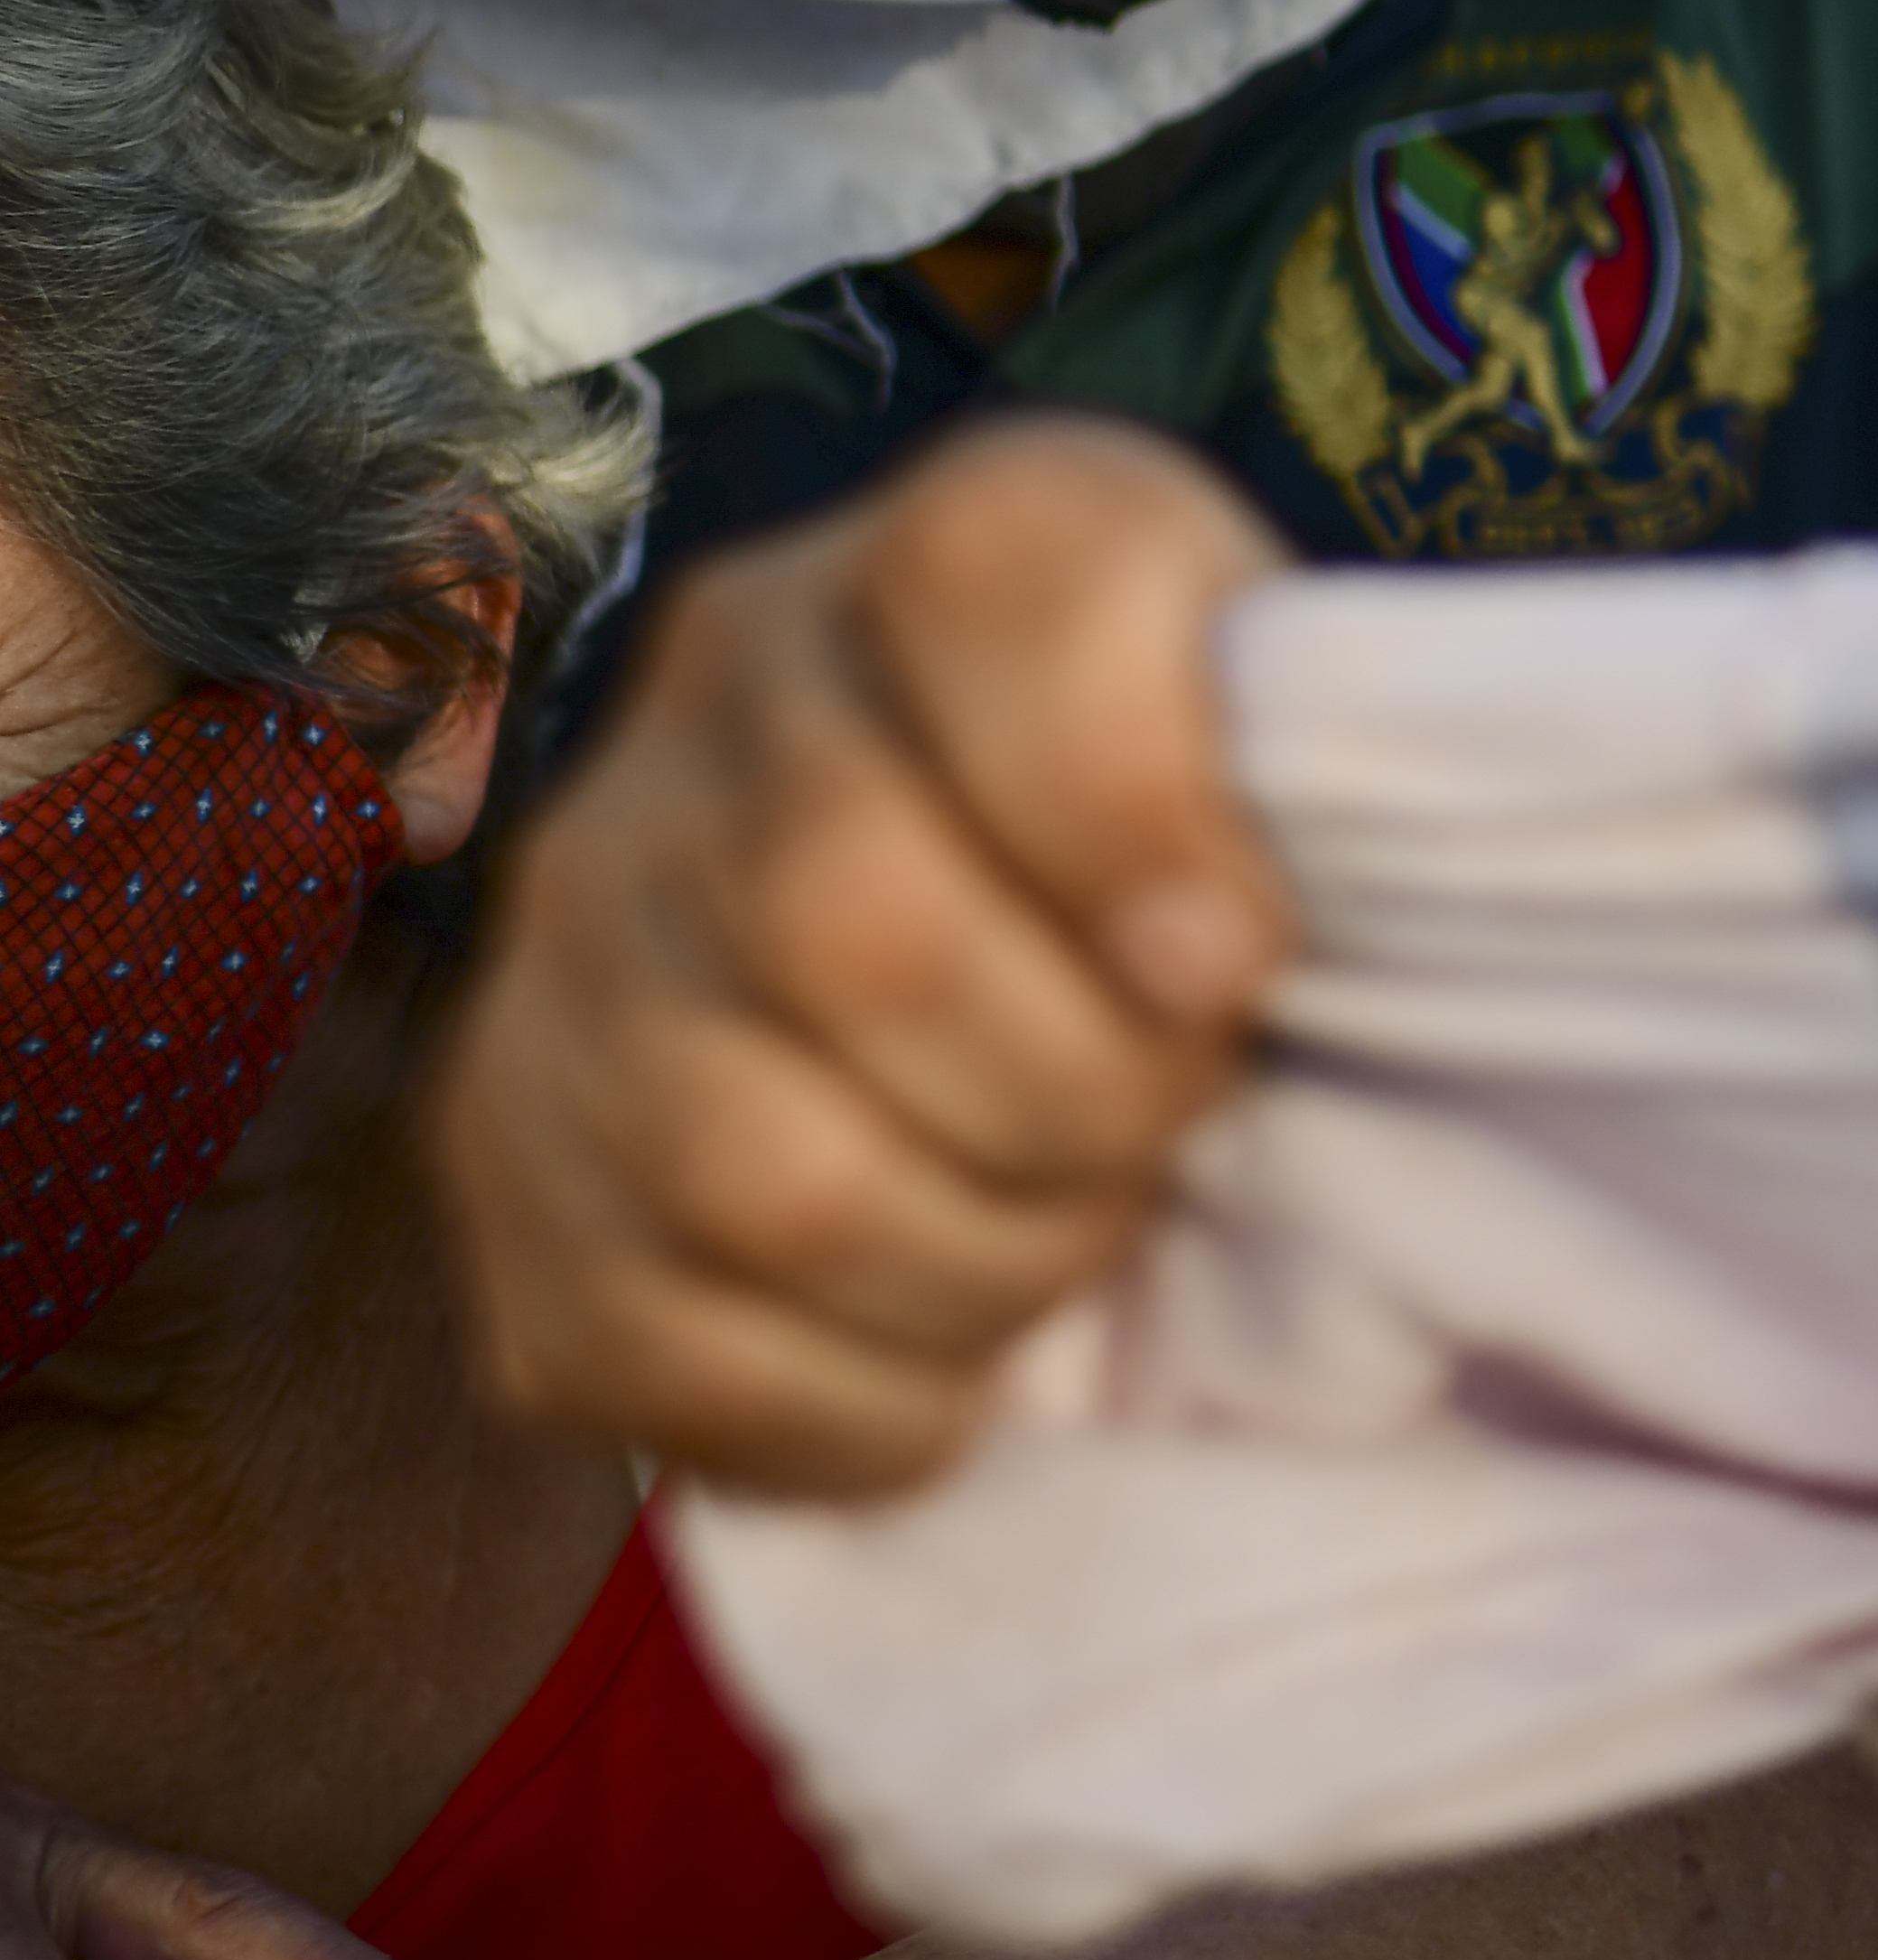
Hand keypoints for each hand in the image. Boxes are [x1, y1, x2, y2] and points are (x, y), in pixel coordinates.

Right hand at [431, 419, 1295, 1501]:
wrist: (1016, 919)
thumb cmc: (1204, 842)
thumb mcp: (1298, 734)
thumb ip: (1294, 765)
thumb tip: (1197, 953)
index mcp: (942, 554)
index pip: (996, 605)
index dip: (1135, 820)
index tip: (1240, 962)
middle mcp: (708, 700)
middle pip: (852, 930)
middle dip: (1077, 1091)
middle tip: (1167, 1130)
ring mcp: (570, 929)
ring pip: (750, 1168)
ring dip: (976, 1261)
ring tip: (1071, 1237)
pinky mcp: (497, 1151)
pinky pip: (647, 1345)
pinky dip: (850, 1405)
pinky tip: (954, 1367)